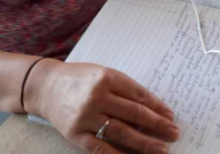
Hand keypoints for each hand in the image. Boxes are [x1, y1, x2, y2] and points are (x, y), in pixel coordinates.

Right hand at [25, 60, 179, 153]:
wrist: (45, 87)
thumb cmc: (80, 79)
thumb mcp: (104, 74)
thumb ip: (125, 89)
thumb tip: (152, 110)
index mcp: (107, 78)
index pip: (139, 96)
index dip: (158, 108)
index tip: (171, 117)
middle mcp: (97, 97)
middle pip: (134, 114)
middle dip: (157, 126)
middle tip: (174, 133)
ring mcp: (85, 117)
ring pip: (121, 132)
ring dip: (144, 143)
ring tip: (161, 149)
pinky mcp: (75, 134)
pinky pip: (100, 148)